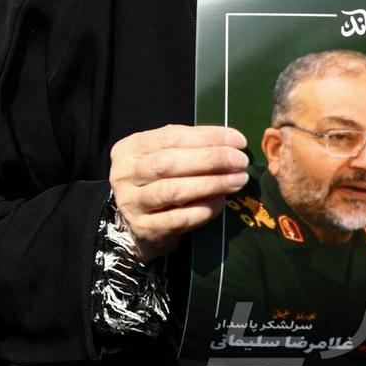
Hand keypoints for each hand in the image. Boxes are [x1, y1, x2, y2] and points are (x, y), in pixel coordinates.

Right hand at [108, 125, 248, 262]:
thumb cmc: (159, 182)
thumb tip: (233, 142)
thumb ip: (190, 147)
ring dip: (211, 184)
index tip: (237, 140)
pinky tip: (220, 203)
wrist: (138, 224)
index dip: (206, 137)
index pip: (169, 136)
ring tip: (237, 181)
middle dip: (210, 160)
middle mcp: (124, 174)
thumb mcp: (165, 157)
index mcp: (129, 148)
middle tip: (240, 161)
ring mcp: (131, 203)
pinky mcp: (144, 228)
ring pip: (173, 190)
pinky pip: (178, 219)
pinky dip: (203, 209)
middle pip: (168, 163)